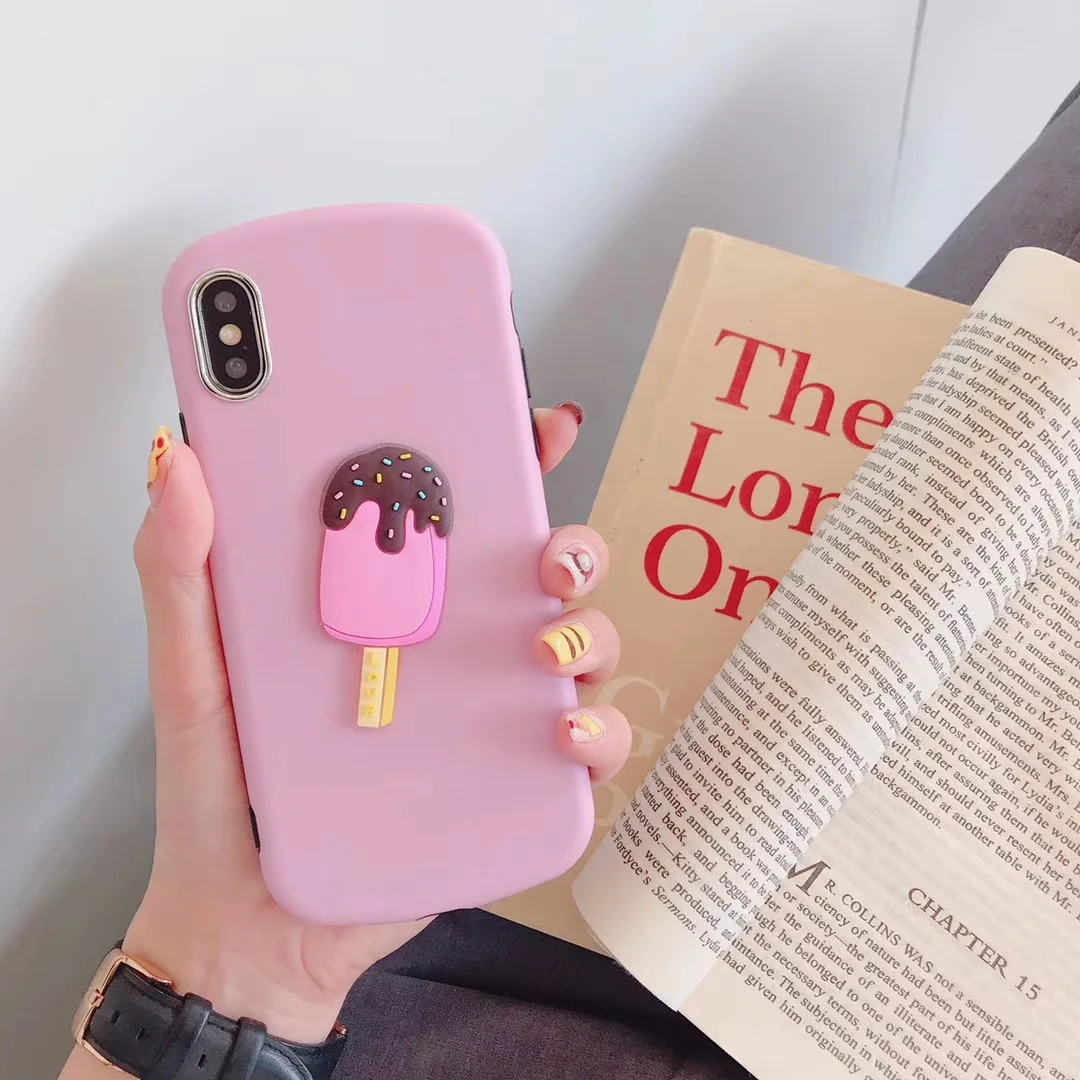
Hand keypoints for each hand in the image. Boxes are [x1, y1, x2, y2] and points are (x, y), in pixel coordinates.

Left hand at [122, 405, 629, 1044]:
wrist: (245, 929)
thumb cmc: (223, 794)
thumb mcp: (196, 672)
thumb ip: (180, 573)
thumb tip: (178, 463)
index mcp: (389, 605)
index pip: (463, 517)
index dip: (508, 462)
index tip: (533, 425)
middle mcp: (451, 651)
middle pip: (543, 577)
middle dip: (572, 548)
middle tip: (546, 558)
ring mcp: (486, 718)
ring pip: (580, 651)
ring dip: (590, 634)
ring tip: (547, 652)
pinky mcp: (509, 788)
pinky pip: (584, 751)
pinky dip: (598, 735)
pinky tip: (562, 734)